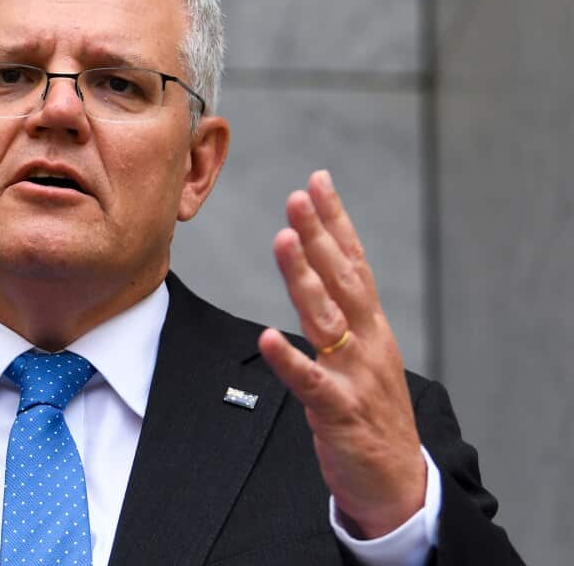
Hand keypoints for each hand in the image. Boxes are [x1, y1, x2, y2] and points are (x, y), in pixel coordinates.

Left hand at [258, 171, 425, 538]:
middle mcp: (368, 343)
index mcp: (371, 327)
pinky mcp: (340, 412)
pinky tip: (267, 339)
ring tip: (284, 240)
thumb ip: (341, 316)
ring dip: (304, 279)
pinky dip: (289, 361)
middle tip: (298, 196)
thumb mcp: (362, 355)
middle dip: (320, 236)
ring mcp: (356, 376)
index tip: (318, 182)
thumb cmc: (373, 416)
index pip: (353, 263)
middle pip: (342, 279)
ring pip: (327, 319)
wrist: (398, 483)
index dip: (336, 222)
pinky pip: (311, 383)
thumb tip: (316, 270)